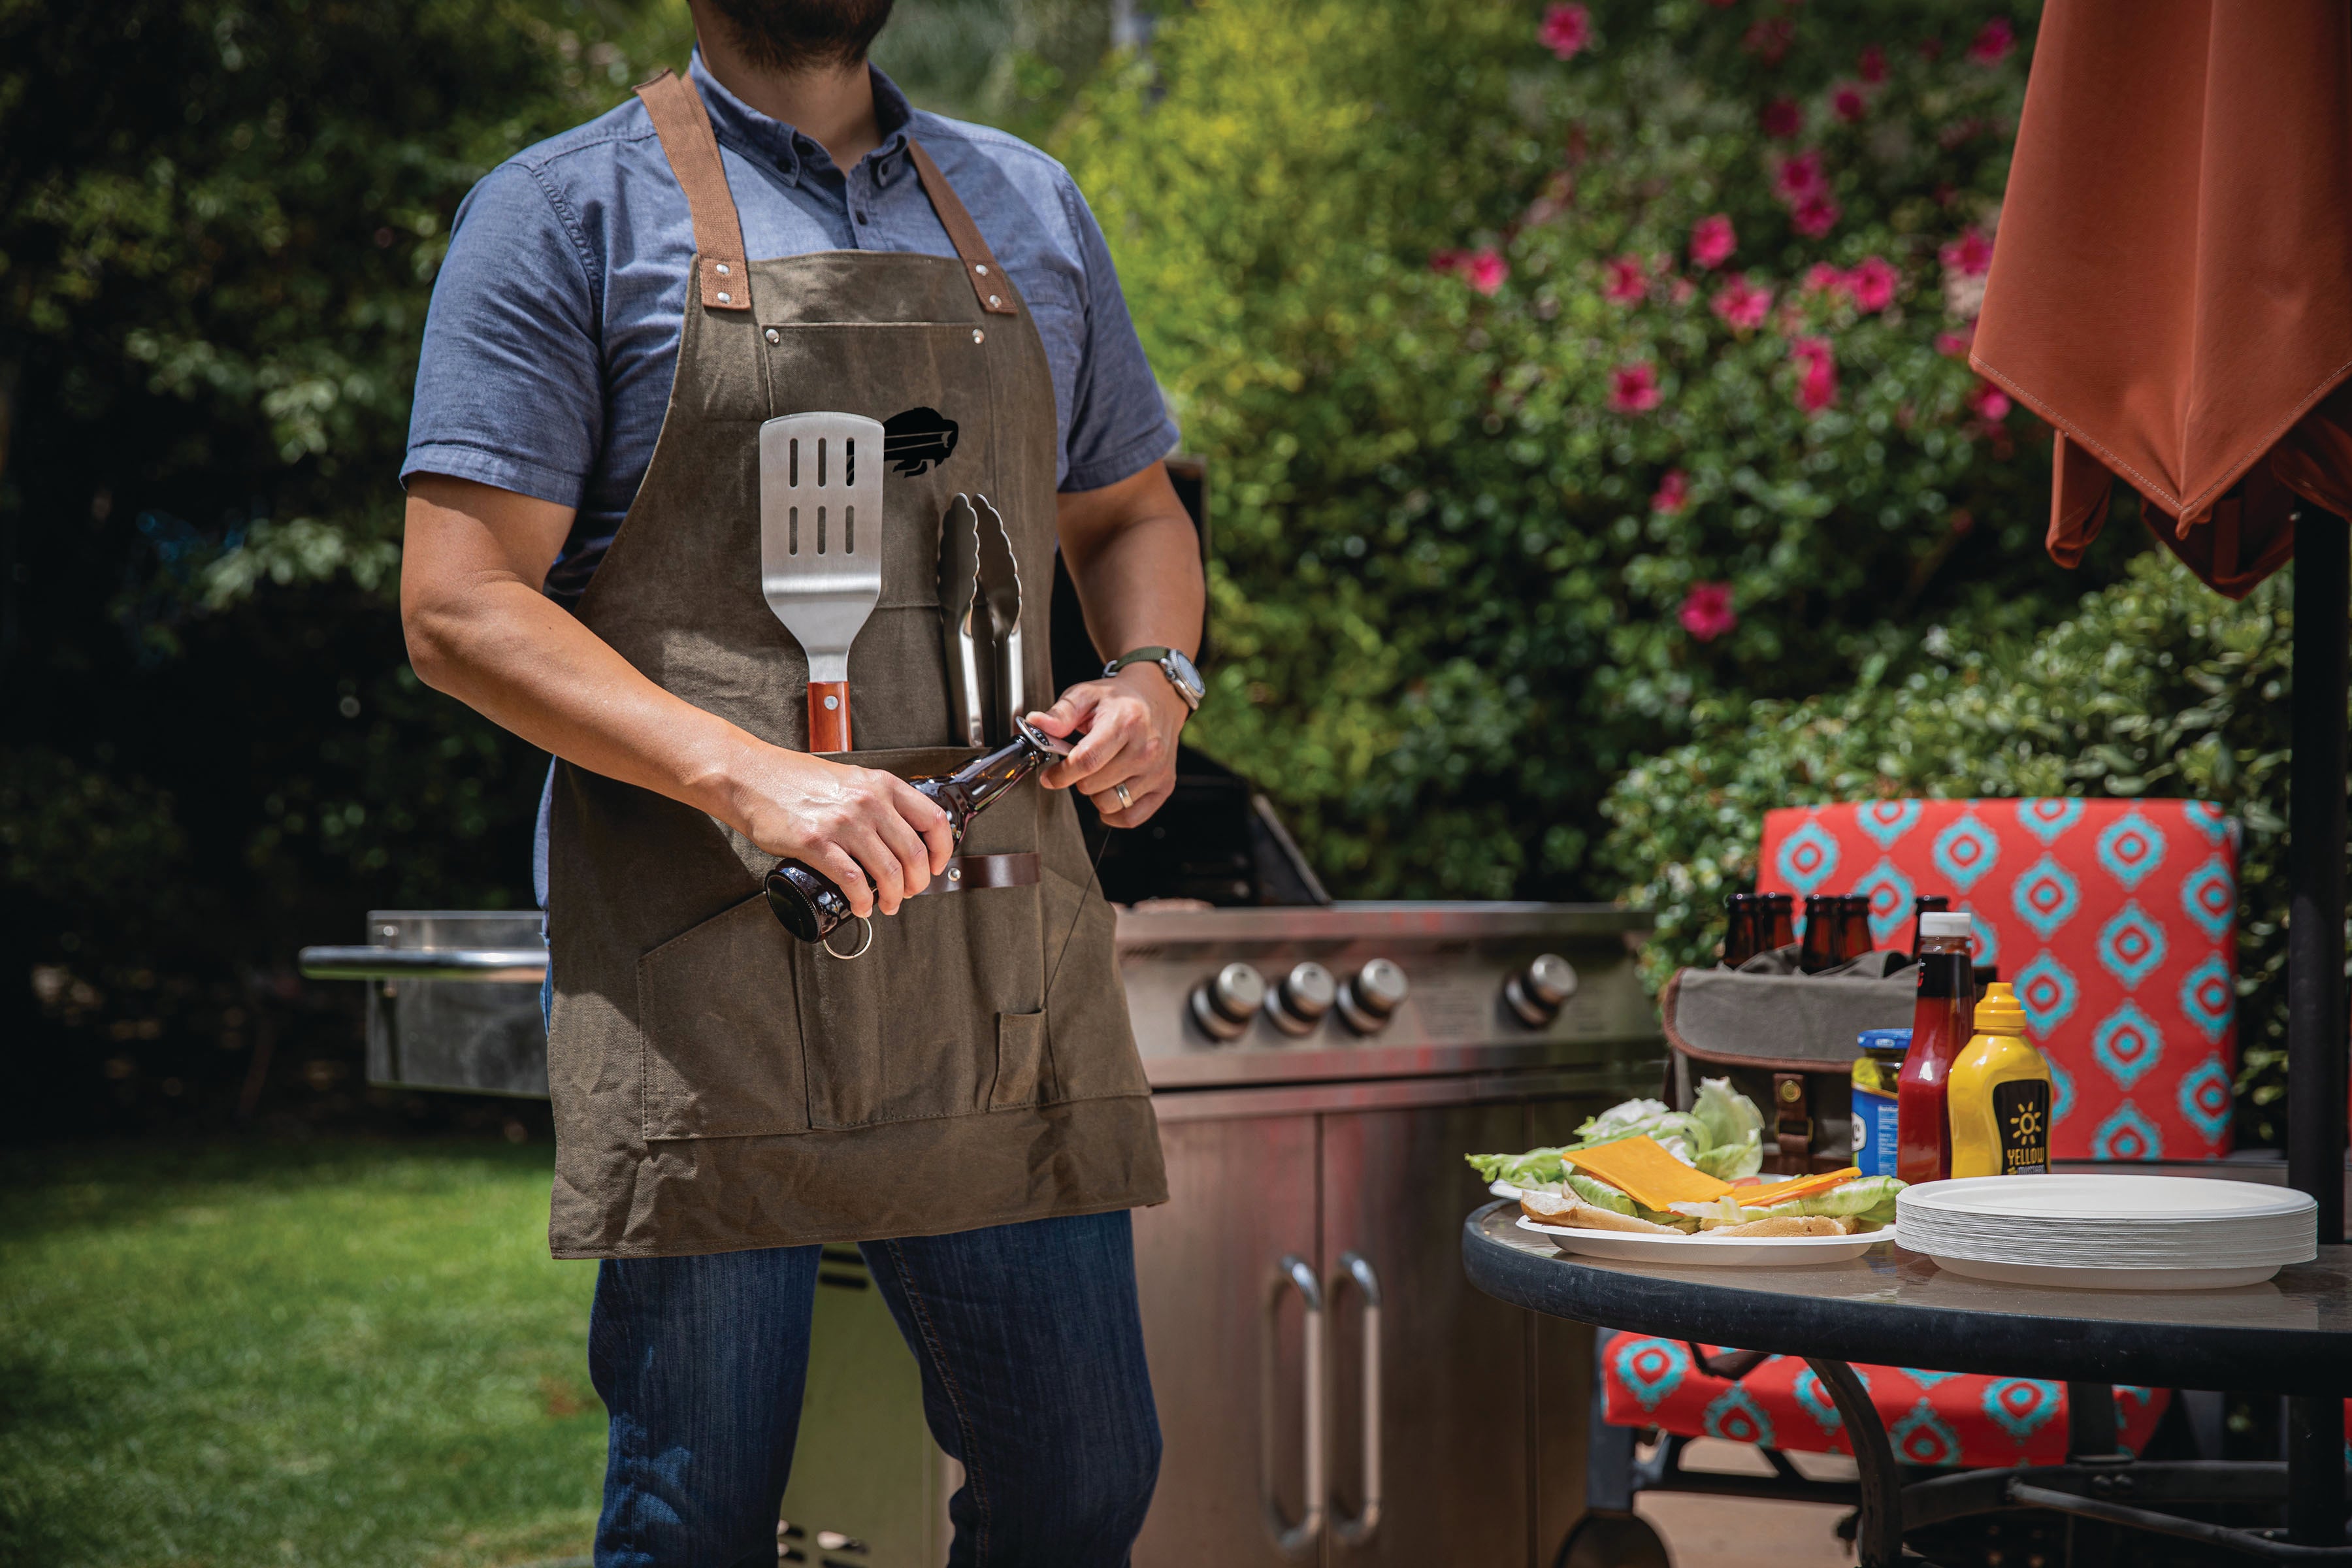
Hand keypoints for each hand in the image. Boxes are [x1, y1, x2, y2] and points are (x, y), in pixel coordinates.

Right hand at [719, 742, 953, 917]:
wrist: (750, 776)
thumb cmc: (794, 779)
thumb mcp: (849, 779)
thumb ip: (875, 800)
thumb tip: (896, 834)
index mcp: (881, 785)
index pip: (933, 820)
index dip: (943, 851)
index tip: (937, 866)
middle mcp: (868, 802)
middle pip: (914, 853)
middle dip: (918, 882)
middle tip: (909, 893)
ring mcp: (843, 823)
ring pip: (889, 872)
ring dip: (894, 897)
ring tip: (887, 905)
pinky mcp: (816, 843)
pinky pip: (854, 881)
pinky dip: (863, 901)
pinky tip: (861, 906)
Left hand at [1026, 664, 1187, 826]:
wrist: (1157, 698)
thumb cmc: (1119, 700)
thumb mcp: (1086, 695)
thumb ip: (1060, 713)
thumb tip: (1037, 724)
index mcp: (1125, 723)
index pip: (1087, 761)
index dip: (1061, 774)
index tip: (1050, 777)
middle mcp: (1146, 749)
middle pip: (1093, 786)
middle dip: (1078, 778)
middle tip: (1082, 763)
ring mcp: (1157, 770)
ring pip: (1109, 804)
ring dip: (1096, 794)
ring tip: (1100, 773)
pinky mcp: (1165, 786)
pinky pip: (1130, 817)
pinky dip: (1114, 813)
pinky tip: (1110, 792)